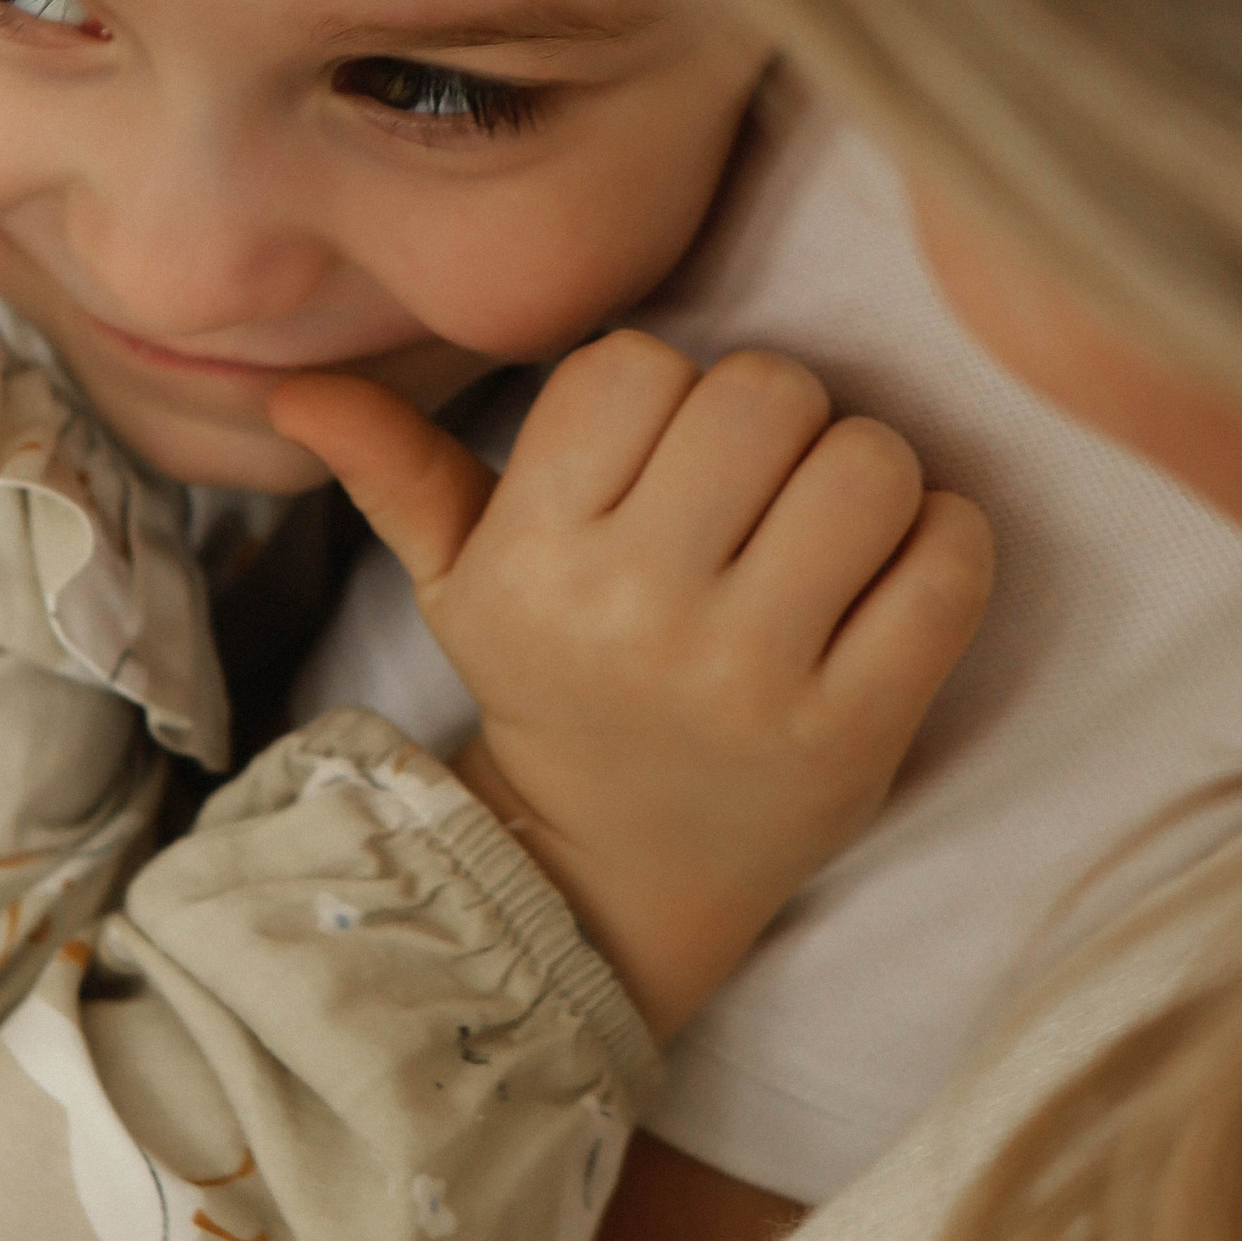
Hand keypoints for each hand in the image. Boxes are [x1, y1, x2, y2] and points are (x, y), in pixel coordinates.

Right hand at [270, 339, 991, 1039]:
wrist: (616, 870)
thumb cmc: (554, 685)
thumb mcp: (462, 584)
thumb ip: (395, 470)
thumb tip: (291, 388)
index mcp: (537, 561)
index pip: (633, 370)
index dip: (663, 391)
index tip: (660, 454)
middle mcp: (638, 616)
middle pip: (764, 394)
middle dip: (775, 417)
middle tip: (758, 482)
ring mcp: (754, 678)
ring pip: (868, 463)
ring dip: (863, 475)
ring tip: (824, 525)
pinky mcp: (859, 730)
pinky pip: (950, 560)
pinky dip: (942, 541)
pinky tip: (891, 573)